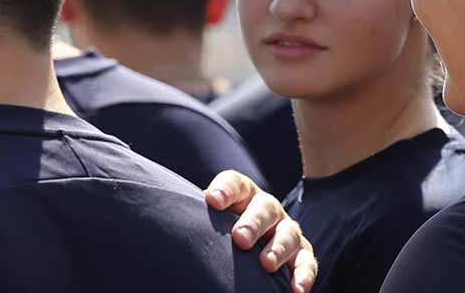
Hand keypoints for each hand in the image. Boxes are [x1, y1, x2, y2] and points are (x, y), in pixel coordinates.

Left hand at [206, 170, 316, 292]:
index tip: (212, 200)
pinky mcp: (301, 253)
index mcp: (242, 196)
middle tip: (240, 238)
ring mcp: (286, 230)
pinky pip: (307, 262)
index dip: (225, 189)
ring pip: (289, 233)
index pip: (235, 184)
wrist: (247, 246)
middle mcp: (267, 209)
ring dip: (279, 248)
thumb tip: (157, 232)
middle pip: (264, 208)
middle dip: (253, 222)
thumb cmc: (218, 236)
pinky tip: (297, 289)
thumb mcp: (206, 224)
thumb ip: (194, 223)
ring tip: (266, 263)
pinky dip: (304, 274)